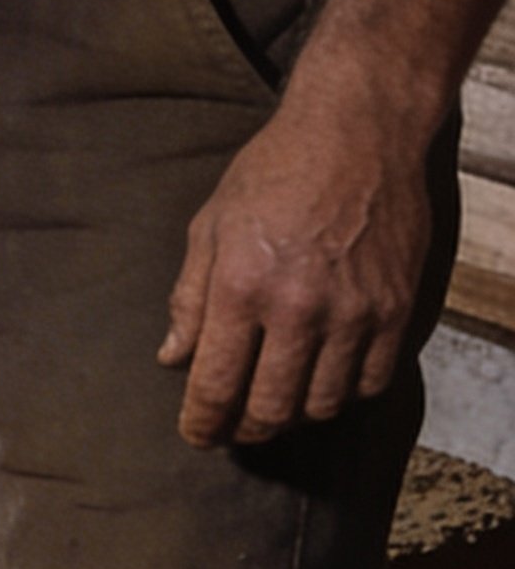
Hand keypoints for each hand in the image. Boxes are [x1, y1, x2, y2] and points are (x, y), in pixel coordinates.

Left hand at [160, 83, 438, 446]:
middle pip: (271, 408)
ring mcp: (355, 312)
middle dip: (245, 430)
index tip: (197, 435)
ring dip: (295, 415)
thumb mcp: (211, 226)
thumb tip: (173, 357)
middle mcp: (300, 307)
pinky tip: (324, 381)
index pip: (216, 384)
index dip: (202, 423)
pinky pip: (370, 382)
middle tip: (233, 430)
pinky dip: (344, 394)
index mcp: (242, 286)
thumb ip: (190, 298)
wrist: (357, 134)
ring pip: (323, 405)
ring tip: (277, 404)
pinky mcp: (396, 310)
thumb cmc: (274, 172)